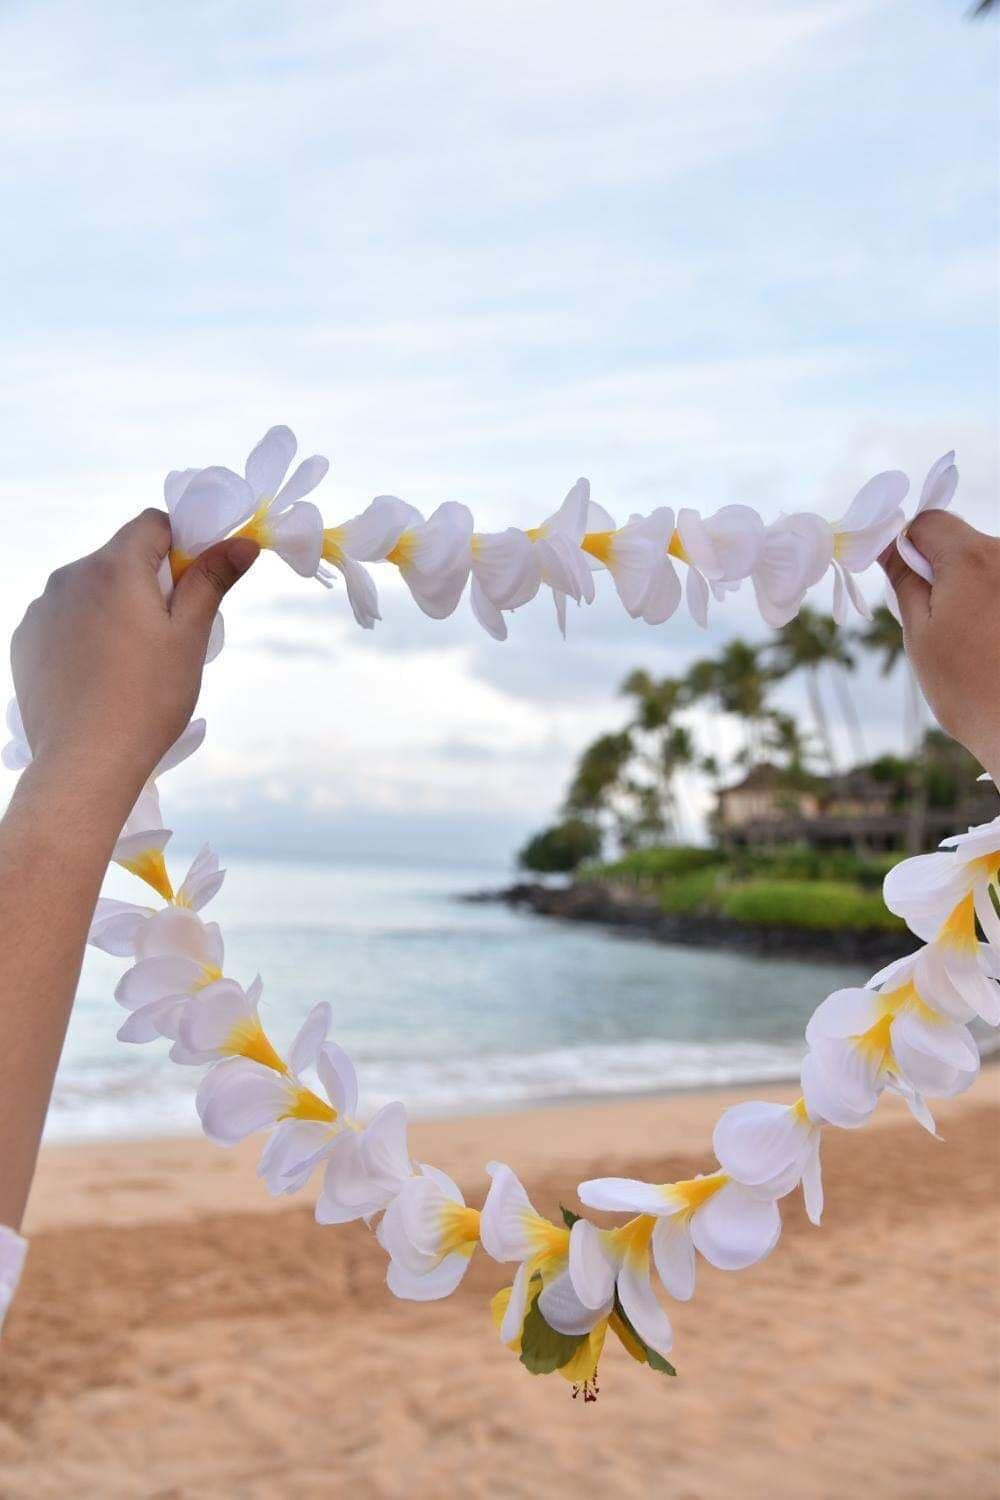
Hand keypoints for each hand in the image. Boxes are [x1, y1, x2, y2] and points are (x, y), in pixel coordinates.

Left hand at [10, 510, 257, 814]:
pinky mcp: (25, 640)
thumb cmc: (148, 699)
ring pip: (91, 590)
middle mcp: (69, 576)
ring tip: (132, 663)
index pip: (153, 524)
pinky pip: (64, 619)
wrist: (85, 762)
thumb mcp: (190, 637)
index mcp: (113, 567)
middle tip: (170, 635)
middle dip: (149, 582)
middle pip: (121, 557)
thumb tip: (242, 541)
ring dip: (115, 607)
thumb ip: (212, 580)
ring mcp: (41, 609)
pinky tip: (100, 675)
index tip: (196, 585)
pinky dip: (85, 633)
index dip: (182, 545)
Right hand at [879, 512, 999, 781]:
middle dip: (940, 568)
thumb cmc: (967, 689)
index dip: (906, 542)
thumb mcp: (920, 633)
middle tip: (934, 617)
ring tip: (970, 638)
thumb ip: (904, 580)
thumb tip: (886, 546)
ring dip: (969, 587)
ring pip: (985, 564)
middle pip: (962, 540)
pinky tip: (992, 641)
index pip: (930, 521)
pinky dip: (992, 602)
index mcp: (972, 559)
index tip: (897, 573)